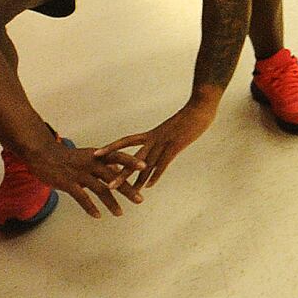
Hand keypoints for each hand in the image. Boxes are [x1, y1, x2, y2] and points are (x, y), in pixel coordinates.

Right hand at [23, 138, 145, 217]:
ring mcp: (80, 173)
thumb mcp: (89, 156)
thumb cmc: (69, 156)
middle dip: (127, 189)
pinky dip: (90, 207)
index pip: (118, 156)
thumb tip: (120, 169)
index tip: (146, 167)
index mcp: (98, 155)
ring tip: (120, 213)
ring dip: (111, 202)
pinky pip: (81, 197)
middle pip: (113, 177)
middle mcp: (91, 163)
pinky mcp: (67, 183)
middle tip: (140, 199)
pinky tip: (98, 216)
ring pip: (99, 189)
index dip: (131, 161)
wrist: (43, 154)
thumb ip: (104, 163)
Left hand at [97, 102, 216, 192]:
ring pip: (146, 164)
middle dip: (121, 173)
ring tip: (129, 192)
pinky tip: (150, 185)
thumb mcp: (175, 126)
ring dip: (138, 179)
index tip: (96, 155)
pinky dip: (156, 175)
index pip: (126, 141)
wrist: (200, 105)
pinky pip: (163, 163)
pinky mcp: (176, 145)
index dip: (111, 148)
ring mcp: (164, 142)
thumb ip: (167, 136)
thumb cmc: (190, 114)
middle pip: (132, 158)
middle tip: (108, 186)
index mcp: (152, 133)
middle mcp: (154, 138)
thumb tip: (164, 143)